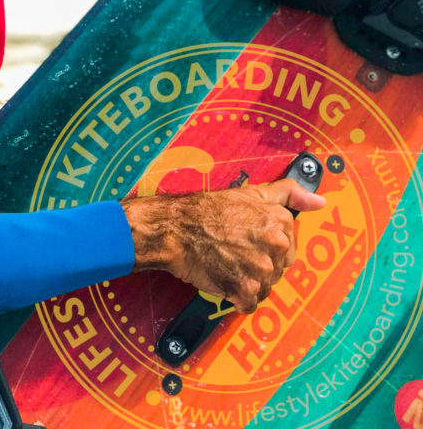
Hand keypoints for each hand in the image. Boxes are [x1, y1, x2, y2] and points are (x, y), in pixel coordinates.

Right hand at [120, 179, 325, 312]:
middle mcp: (276, 245)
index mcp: (281, 222)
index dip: (266, 247)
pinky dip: (236, 297)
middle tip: (235, 253)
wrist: (176, 228)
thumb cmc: (209, 210)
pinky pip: (249, 304)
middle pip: (278, 269)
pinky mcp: (244, 289)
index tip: (248, 241)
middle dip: (259, 266)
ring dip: (248, 283)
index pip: (288, 248)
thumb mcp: (252, 193)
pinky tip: (224, 280)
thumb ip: (289, 194)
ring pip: (265, 288)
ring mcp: (261, 269)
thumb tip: (320, 201)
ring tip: (228, 265)